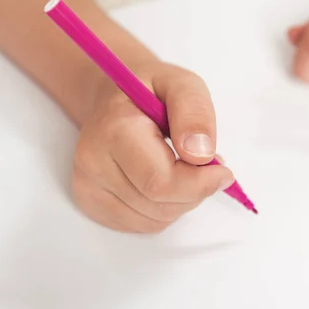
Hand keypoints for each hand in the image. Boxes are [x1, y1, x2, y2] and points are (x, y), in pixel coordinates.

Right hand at [71, 61, 233, 232]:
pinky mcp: (90, 203)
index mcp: (114, 129)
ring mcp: (87, 185)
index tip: (222, 169)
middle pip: (160, 205)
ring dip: (181, 200)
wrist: (112, 97)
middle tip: (204, 165)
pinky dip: (164, 209)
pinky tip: (161, 180)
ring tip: (178, 167)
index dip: (200, 183)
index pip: (161, 182)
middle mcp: (93, 161)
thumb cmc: (150, 90)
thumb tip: (201, 154)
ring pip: (155, 220)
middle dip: (194, 190)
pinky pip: (143, 225)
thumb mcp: (183, 84)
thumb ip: (195, 113)